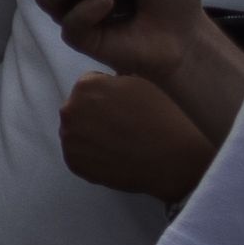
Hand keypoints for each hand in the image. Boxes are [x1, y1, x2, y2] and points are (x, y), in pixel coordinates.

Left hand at [57, 67, 227, 203]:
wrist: (174, 158)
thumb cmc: (162, 117)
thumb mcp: (139, 83)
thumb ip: (112, 81)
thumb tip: (103, 84)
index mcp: (86, 86)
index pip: (88, 86)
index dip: (107, 96)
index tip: (123, 107)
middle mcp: (70, 111)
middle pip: (78, 109)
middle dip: (95, 115)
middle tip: (121, 126)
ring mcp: (69, 139)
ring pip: (76, 133)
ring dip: (91, 135)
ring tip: (120, 143)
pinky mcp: (73, 163)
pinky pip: (78, 155)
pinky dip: (92, 156)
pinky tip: (114, 156)